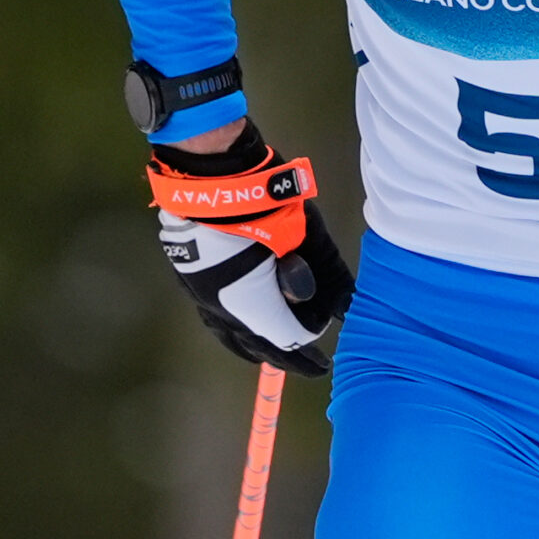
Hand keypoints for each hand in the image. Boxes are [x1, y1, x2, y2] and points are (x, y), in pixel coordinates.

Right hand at [149, 122, 354, 375]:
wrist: (211, 175)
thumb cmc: (266, 203)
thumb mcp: (306, 236)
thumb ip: (327, 274)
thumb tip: (348, 306)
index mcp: (253, 302)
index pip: (288, 337)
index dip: (310, 342)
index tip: (324, 343)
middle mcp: (224, 309)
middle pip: (259, 344)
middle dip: (286, 355)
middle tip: (307, 363)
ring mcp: (202, 296)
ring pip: (231, 336)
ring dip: (256, 345)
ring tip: (272, 352)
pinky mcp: (190, 281)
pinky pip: (214, 318)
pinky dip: (234, 328)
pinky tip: (241, 324)